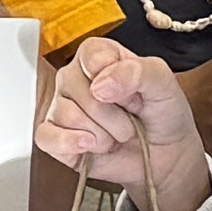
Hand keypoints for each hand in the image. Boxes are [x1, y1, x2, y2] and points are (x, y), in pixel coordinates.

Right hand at [38, 40, 211, 210]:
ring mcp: (62, 108)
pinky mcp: (55, 137)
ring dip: (101, 134)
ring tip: (115, 135)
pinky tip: (91, 146)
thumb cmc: (162, 114)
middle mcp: (75, 78)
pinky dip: (70, 144)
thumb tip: (100, 84)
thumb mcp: (164, 85)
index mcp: (99, 56)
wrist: (165, 155)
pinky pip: (46, 137)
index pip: (90, 55)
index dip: (112, 76)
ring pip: (67, 115)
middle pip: (76, 88)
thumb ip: (138, 72)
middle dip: (111, 113)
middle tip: (128, 120)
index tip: (132, 92)